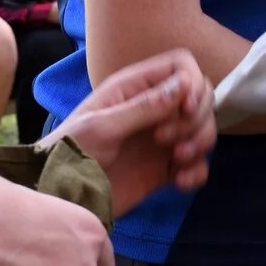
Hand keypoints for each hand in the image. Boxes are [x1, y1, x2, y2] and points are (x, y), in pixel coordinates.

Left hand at [42, 48, 216, 205]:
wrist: (61, 199)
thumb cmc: (70, 154)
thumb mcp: (103, 126)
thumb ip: (144, 106)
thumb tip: (185, 85)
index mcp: (134, 87)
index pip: (181, 65)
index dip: (192, 83)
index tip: (185, 109)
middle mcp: (153, 108)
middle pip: (199, 96)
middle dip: (196, 118)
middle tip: (167, 142)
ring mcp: (162, 139)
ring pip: (203, 127)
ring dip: (200, 142)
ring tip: (178, 161)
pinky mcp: (165, 168)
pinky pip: (197, 163)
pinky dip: (197, 171)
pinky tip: (180, 182)